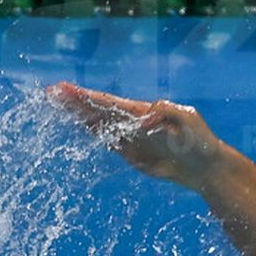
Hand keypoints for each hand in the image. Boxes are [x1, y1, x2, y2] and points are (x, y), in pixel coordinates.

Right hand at [48, 83, 228, 191]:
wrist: (206, 166)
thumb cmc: (200, 140)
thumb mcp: (189, 121)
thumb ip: (168, 113)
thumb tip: (145, 118)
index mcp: (142, 111)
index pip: (108, 102)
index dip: (85, 97)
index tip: (64, 89)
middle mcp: (133, 120)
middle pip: (98, 109)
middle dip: (74, 102)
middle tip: (50, 93)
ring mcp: (131, 136)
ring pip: (98, 123)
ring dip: (78, 114)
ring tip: (56, 105)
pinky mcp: (131, 153)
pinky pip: (107, 140)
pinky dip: (91, 131)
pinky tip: (77, 123)